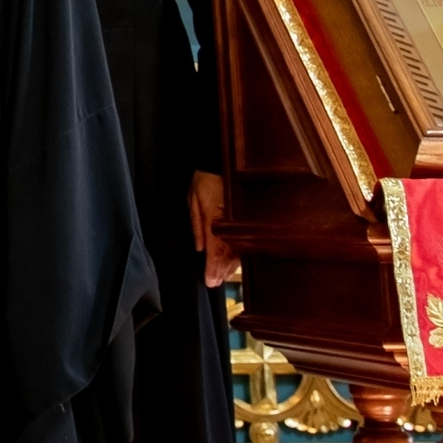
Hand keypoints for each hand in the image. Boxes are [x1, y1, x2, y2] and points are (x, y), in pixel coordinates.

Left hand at [189, 169, 238, 289]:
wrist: (222, 159)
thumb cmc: (205, 178)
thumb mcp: (193, 200)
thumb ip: (197, 226)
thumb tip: (200, 248)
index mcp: (216, 219)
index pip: (216, 250)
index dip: (214, 268)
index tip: (210, 281)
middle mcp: (232, 222)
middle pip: (230, 254)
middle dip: (222, 270)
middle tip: (215, 282)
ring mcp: (242, 221)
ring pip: (239, 250)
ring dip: (231, 264)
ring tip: (223, 276)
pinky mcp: (249, 217)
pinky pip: (246, 240)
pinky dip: (239, 252)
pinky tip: (235, 260)